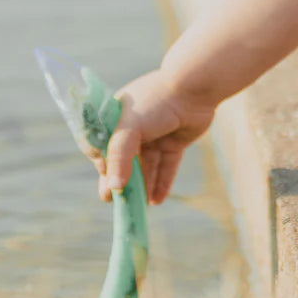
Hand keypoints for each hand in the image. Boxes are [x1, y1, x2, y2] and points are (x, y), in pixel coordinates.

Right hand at [97, 69, 216, 204]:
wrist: (193, 88)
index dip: (104, 169)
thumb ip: (120, 157)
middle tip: (119, 205)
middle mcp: (135, 128)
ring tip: (140, 209)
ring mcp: (156, 135)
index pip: (104, 149)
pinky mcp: (175, 142)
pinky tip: (157, 201)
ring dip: (143, 187)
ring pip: (147, 167)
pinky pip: (166, 167)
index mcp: (116, 119)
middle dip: (123, 183)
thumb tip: (113, 187)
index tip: (108, 186)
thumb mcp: (129, 128)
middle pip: (125, 161)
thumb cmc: (155, 102)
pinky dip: (162, 183)